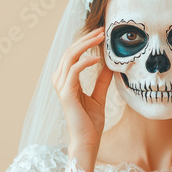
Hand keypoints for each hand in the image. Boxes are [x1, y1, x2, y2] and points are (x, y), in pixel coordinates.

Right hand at [52, 27, 112, 152]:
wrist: (88, 141)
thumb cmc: (90, 122)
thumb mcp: (99, 96)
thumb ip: (101, 81)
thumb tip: (109, 66)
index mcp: (67, 81)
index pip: (73, 54)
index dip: (85, 41)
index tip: (101, 33)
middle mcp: (62, 81)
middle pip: (70, 51)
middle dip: (86, 38)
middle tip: (102, 29)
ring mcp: (62, 87)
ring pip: (70, 57)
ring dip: (86, 44)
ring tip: (100, 37)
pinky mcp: (67, 94)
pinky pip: (74, 71)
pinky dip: (85, 62)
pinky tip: (97, 59)